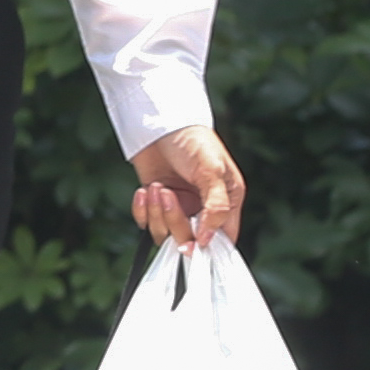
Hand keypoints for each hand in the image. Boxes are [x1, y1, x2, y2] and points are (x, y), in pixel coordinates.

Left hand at [132, 123, 242, 252]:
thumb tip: (207, 239)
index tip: (192, 246)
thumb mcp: (211, 171)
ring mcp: (178, 206)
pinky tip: (144, 191)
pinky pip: (145, 222)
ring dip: (157, 213)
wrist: (160, 122)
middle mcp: (203, 208)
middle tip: (168, 195)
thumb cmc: (193, 140)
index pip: (223, 239)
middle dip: (175, 222)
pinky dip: (142, 211)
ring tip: (156, 187)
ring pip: (165, 233)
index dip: (208, 247)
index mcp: (226, 202)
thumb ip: (215, 207)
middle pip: (189, 239)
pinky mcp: (156, 202)